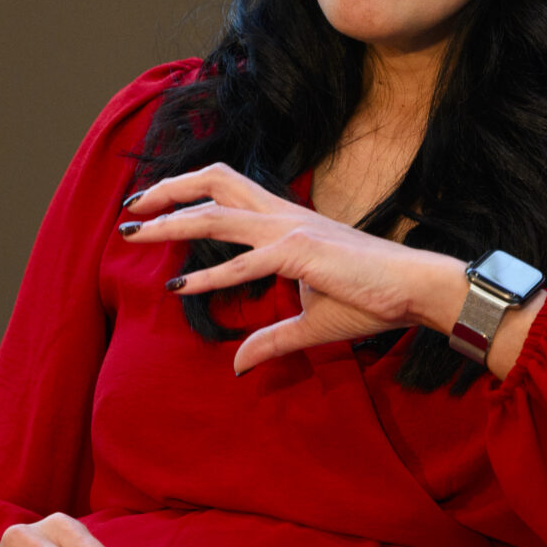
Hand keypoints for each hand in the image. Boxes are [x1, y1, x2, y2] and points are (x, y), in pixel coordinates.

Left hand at [119, 162, 469, 374]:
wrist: (415, 288)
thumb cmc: (373, 297)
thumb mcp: (311, 321)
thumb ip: (272, 339)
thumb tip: (238, 364)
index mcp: (287, 221)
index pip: (228, 191)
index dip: (188, 194)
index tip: (154, 209)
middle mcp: (283, 216)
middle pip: (214, 183)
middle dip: (168, 190)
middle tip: (131, 209)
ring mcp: (289, 232)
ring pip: (216, 214)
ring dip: (171, 221)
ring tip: (136, 234)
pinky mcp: (299, 255)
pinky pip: (243, 264)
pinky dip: (208, 276)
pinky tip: (180, 287)